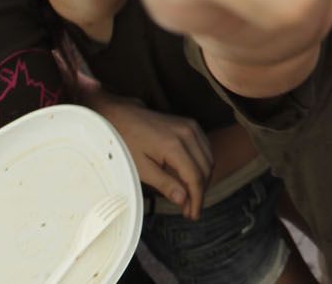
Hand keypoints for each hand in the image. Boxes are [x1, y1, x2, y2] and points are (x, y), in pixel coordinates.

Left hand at [90, 98, 213, 219]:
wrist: (122, 116)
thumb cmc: (127, 142)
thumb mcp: (140, 167)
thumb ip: (164, 183)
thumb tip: (183, 200)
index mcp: (174, 145)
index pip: (195, 177)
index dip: (197, 199)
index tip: (193, 215)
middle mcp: (188, 133)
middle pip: (206, 169)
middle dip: (200, 192)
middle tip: (190, 210)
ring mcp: (191, 127)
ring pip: (209, 159)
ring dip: (203, 180)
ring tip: (191, 198)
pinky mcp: (191, 125)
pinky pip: (205, 149)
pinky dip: (202, 166)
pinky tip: (191, 178)